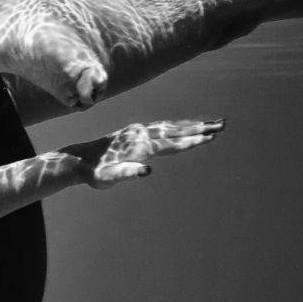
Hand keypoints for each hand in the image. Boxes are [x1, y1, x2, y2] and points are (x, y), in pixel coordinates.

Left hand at [83, 118, 224, 186]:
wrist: (80, 160)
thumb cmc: (95, 173)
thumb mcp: (108, 178)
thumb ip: (127, 173)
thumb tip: (147, 171)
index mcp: (139, 146)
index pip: (172, 144)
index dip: (193, 141)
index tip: (211, 137)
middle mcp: (141, 135)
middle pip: (177, 131)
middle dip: (201, 129)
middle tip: (223, 125)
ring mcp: (139, 131)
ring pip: (172, 126)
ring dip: (193, 124)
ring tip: (212, 123)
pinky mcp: (137, 131)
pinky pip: (163, 127)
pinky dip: (178, 125)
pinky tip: (187, 125)